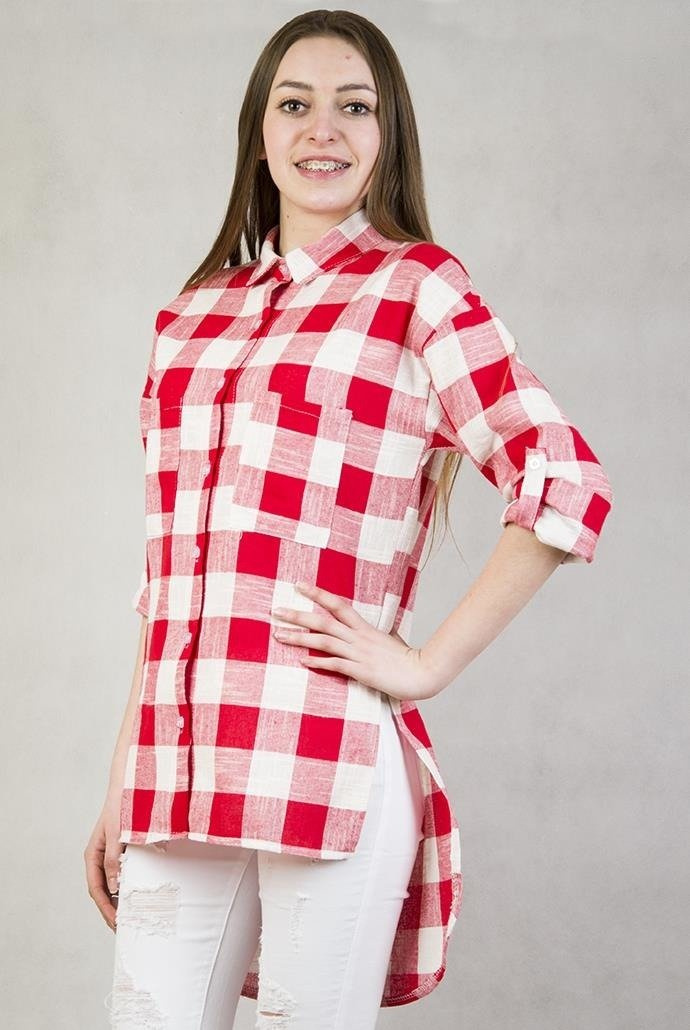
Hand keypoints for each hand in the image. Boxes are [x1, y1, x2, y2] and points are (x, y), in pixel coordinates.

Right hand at [83, 797, 124, 933]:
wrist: (131, 785)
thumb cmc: (121, 806)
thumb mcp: (117, 834)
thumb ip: (114, 859)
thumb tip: (114, 887)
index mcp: (93, 855)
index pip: (96, 889)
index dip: (105, 907)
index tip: (116, 922)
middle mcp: (100, 857)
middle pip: (103, 890)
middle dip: (112, 910)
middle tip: (125, 928)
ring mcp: (111, 854)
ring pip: (113, 884)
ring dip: (121, 900)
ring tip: (132, 917)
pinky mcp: (123, 850)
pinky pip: (124, 873)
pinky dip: (129, 886)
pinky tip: (139, 894)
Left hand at [270, 582, 443, 701]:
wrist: (422, 673)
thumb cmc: (406, 658)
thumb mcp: (388, 640)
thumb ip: (371, 636)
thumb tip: (361, 632)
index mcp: (365, 627)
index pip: (338, 604)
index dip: (318, 594)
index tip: (298, 586)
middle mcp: (359, 637)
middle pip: (323, 621)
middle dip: (298, 616)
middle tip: (276, 611)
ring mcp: (359, 654)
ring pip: (324, 641)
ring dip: (299, 638)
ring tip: (278, 634)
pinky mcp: (361, 671)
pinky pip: (335, 664)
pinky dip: (318, 662)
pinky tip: (302, 661)